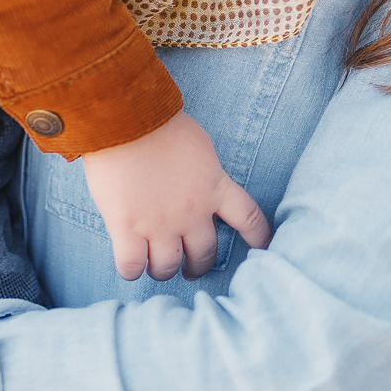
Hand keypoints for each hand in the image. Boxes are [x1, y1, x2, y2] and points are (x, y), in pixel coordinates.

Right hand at [79, 110, 270, 282]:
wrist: (127, 120)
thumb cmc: (160, 123)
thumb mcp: (199, 148)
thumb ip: (203, 172)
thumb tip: (197, 184)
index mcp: (214, 187)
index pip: (249, 218)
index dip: (259, 237)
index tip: (262, 249)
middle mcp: (191, 212)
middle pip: (205, 254)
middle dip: (198, 266)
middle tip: (190, 268)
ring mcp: (159, 223)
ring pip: (168, 266)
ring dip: (163, 270)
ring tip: (155, 267)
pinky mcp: (127, 228)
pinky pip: (131, 265)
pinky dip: (131, 271)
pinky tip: (130, 266)